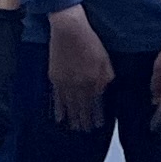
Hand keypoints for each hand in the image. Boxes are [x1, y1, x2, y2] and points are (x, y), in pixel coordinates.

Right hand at [46, 7, 111, 130]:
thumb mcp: (105, 59)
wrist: (69, 30)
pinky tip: (59, 118)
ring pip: (70, 106)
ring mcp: (66, 83)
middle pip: (82, 108)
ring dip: (72, 118)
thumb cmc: (91, 41)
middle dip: (84, 120)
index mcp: (94, 80)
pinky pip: (56, 99)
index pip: (96, 104)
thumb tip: (103, 91)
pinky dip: (58, 109)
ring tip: (74, 128)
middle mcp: (80, 85)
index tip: (97, 125)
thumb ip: (106, 77)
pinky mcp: (55, 78)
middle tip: (85, 131)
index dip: (96, 116)